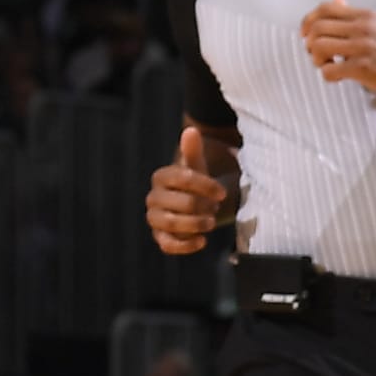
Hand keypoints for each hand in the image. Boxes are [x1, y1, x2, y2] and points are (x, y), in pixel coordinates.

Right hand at [147, 125, 237, 256]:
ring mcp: (155, 219)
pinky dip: (185, 245)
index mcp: (161, 177)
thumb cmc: (197, 184)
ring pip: (171, 223)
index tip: (222, 192)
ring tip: (211, 223)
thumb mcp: (198, 167)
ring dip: (195, 224)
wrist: (196, 205)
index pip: (182, 178)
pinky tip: (202, 241)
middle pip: (179, 203)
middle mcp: (153, 198)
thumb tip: (191, 130)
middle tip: (215, 208)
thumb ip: (193, 151)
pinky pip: (167, 245)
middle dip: (202, 206)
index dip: (204, 185)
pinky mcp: (160, 238)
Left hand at [301, 0, 375, 104]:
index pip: (325, 8)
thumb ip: (355, 16)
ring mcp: (362, 47)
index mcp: (365, 16)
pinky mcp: (362, 68)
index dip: (308, 21)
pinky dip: (328, 75)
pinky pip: (329, 70)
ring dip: (317, 59)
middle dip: (310, 43)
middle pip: (316, 28)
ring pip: (318, 47)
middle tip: (319, 55)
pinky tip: (339, 77)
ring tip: (329, 65)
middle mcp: (362, 27)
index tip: (306, 34)